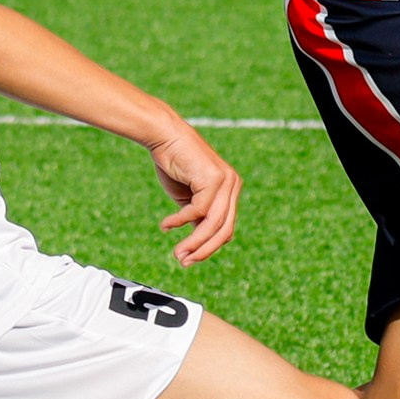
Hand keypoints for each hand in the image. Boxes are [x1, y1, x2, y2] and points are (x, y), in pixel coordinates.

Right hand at [148, 122, 240, 264]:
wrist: (165, 136)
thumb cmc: (175, 164)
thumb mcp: (189, 197)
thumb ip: (198, 217)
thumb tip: (201, 242)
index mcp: (230, 191)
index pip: (226, 228)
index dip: (209, 247)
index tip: (189, 259)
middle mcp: (233, 185)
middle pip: (223, 229)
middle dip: (204, 250)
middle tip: (184, 262)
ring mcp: (226, 181)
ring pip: (213, 223)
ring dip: (194, 242)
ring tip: (178, 253)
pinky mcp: (213, 178)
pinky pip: (198, 209)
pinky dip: (180, 221)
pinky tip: (166, 225)